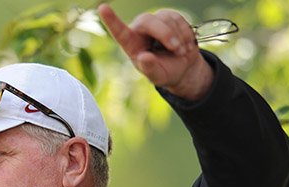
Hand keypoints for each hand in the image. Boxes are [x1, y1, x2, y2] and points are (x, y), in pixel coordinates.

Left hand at [98, 4, 213, 100]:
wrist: (182, 67)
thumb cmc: (164, 72)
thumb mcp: (156, 76)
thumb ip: (150, 68)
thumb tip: (144, 57)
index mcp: (131, 45)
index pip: (119, 32)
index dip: (111, 20)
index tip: (102, 8)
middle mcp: (140, 29)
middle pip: (148, 21)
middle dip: (165, 34)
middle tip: (176, 50)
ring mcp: (155, 21)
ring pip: (166, 18)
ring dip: (178, 37)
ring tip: (180, 52)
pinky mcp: (169, 17)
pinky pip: (178, 18)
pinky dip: (185, 33)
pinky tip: (186, 45)